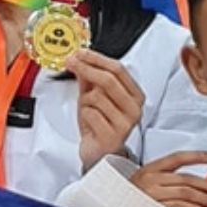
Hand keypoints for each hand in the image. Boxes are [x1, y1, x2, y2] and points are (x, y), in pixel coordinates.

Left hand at [69, 49, 144, 169]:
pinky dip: (84, 116)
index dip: (97, 58)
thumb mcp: (94, 98)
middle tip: (71, 63)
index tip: (81, 53)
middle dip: (86, 68)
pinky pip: (90, 114)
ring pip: (96, 97)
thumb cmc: (99, 126)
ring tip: (89, 112)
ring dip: (85, 102)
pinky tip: (90, 124)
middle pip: (109, 80)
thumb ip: (89, 79)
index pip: (118, 70)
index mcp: (135, 96)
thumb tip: (80, 59)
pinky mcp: (112, 136)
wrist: (99, 154)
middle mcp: (134, 109)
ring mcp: (125, 123)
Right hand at [128, 150, 206, 206]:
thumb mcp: (146, 182)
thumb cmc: (131, 198)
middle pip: (187, 179)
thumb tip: (198, 185)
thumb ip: (168, 180)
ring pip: (186, 193)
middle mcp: (152, 179)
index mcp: (151, 169)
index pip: (177, 158)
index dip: (196, 156)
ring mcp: (152, 194)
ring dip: (205, 199)